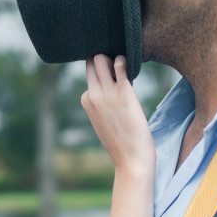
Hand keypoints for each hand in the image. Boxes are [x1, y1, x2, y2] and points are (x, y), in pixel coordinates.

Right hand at [81, 55, 154, 173]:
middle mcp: (93, 94)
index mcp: (86, 100)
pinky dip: (124, 60)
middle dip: (104, 58)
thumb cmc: (121, 142)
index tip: (113, 71)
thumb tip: (112, 87)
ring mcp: (107, 93)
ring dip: (114, 57)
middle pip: (93, 61)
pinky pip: (121, 66)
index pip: (90, 74)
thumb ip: (102, 103)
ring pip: (103, 59)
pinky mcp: (124, 93)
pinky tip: (131, 63)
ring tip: (126, 62)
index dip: (102, 70)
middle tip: (119, 62)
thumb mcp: (103, 120)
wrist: (131, 159)